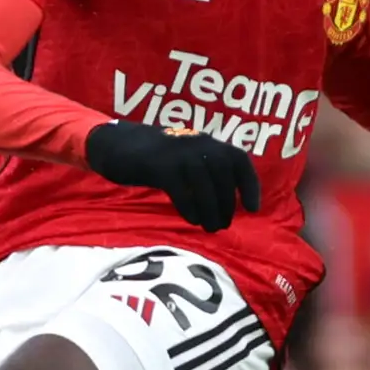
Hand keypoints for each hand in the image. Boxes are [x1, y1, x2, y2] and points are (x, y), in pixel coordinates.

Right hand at [85, 121, 262, 230]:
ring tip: (210, 227)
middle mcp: (196, 143)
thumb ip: (203, 169)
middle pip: (222, 175)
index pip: (237, 159)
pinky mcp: (159, 166)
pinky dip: (189, 207)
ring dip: (211, 209)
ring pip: (204, 185)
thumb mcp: (183, 157)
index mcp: (206, 142)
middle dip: (227, 203)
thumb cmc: (153, 157)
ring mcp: (177, 153)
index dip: (249, 184)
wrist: (116, 145)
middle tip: (224, 224)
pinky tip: (192, 220)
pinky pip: (181, 189)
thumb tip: (224, 201)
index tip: (253, 208)